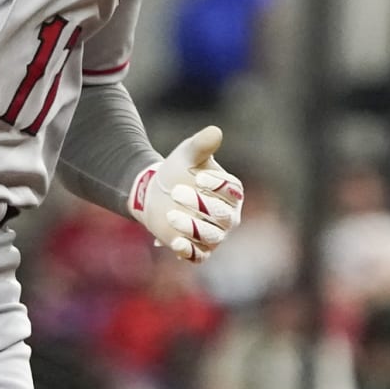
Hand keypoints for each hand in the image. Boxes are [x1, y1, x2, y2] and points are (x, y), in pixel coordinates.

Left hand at [128, 126, 243, 262]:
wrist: (156, 190)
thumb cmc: (179, 169)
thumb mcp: (188, 153)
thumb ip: (202, 144)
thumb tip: (215, 132)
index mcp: (232, 192)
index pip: (234, 192)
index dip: (218, 186)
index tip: (198, 177)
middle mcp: (228, 216)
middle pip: (223, 216)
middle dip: (200, 205)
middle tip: (176, 192)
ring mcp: (214, 235)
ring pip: (211, 236)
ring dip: (192, 227)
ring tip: (171, 214)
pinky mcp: (198, 249)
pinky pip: (199, 256)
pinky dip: (188, 251)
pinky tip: (174, 243)